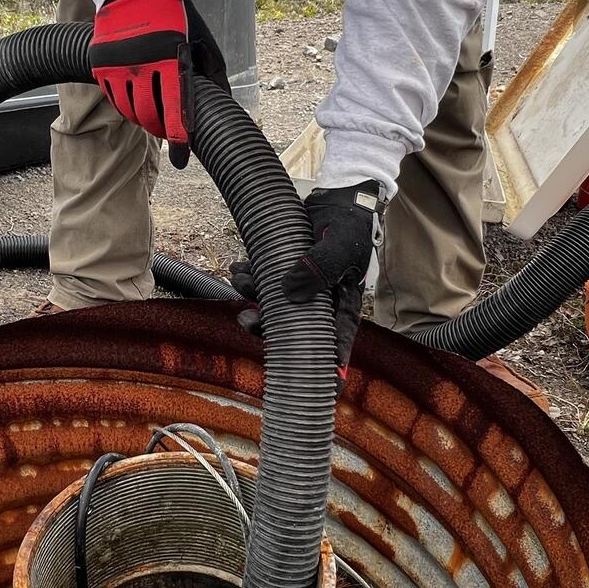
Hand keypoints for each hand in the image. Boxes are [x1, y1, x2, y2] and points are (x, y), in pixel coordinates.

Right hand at [90, 0, 229, 168]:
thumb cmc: (172, 10)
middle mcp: (143, 63)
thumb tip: (224, 100)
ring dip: (144, 120)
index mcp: (172, 57)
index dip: (179, 138)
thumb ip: (213, 69)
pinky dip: (126, 106)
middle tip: (168, 132)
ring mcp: (119, 63)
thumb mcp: (200, 34)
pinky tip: (136, 103)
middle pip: (151, 115)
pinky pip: (114, 97)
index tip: (182, 158)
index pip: (176, 109)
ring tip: (153, 118)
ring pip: (131, 109)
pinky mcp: (101, 63)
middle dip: (161, 130)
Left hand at [230, 181, 385, 379]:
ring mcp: (302, 289)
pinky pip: (265, 286)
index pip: (337, 343)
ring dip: (252, 298)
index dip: (330, 368)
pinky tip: (239, 268)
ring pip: (274, 308)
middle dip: (267, 329)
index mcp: (343, 304)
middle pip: (294, 331)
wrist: (339, 195)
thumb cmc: (349, 223)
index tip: (326, 391)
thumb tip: (289, 292)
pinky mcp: (286, 272)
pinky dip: (250, 279)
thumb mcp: (340, 244)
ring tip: (239, 277)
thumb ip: (318, 267)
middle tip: (247, 323)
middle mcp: (321, 303)